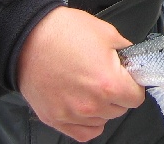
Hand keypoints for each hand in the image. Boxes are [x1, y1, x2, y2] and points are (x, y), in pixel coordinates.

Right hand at [17, 7, 144, 141]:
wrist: (28, 36)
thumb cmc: (64, 31)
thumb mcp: (105, 32)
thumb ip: (125, 50)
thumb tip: (131, 59)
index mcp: (108, 83)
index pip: (136, 98)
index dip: (133, 84)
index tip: (126, 76)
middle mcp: (91, 105)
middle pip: (120, 109)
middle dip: (118, 94)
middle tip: (105, 75)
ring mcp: (72, 114)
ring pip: (102, 120)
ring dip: (101, 106)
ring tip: (89, 85)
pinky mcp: (55, 118)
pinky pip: (83, 132)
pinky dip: (88, 122)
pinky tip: (84, 106)